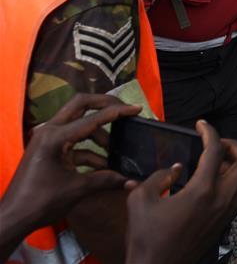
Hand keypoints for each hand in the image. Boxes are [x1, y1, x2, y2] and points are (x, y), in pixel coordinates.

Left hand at [0, 94, 139, 238]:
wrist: (14, 217)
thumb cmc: (41, 202)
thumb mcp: (78, 189)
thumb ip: (107, 180)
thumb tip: (132, 181)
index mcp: (55, 137)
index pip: (92, 118)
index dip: (117, 112)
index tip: (136, 108)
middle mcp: (50, 131)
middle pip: (81, 105)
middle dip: (105, 105)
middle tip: (125, 110)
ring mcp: (48, 139)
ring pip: (79, 122)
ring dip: (98, 133)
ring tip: (113, 149)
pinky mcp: (49, 149)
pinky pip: (74, 140)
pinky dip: (89, 149)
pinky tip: (103, 164)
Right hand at [125, 121, 236, 263]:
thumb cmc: (146, 238)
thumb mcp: (141, 200)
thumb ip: (158, 176)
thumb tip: (174, 168)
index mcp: (203, 191)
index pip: (216, 150)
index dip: (210, 131)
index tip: (202, 125)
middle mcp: (222, 200)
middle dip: (235, 145)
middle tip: (217, 143)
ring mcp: (227, 212)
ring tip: (220, 161)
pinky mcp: (226, 222)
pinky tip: (216, 181)